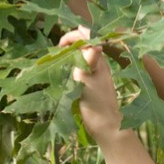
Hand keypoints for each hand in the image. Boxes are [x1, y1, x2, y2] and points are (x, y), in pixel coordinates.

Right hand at [59, 26, 121, 141]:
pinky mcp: (94, 82)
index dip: (74, 35)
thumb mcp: (88, 82)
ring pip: (83, 54)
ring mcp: (97, 72)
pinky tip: (65, 72)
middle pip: (85, 43)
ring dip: (70, 53)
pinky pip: (83, 66)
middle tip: (56, 53)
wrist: (107, 127)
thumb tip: (95, 41)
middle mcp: (100, 63)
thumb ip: (88, 62)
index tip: (60, 45)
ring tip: (58, 61)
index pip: (90, 36)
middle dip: (70, 42)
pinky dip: (72, 64)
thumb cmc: (96, 105)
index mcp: (99, 60)